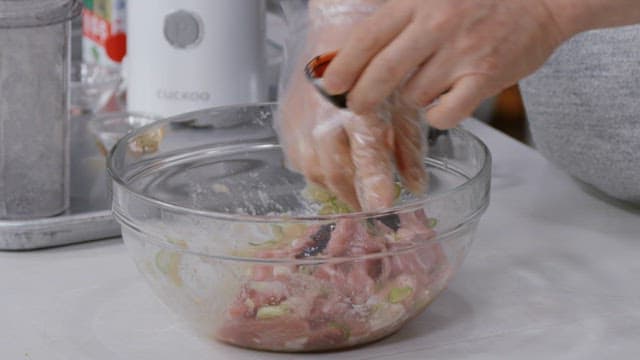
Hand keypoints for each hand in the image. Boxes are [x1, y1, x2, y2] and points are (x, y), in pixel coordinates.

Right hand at [277, 2, 427, 210]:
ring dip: (334, 186)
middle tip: (369, 208)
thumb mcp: (400, 101)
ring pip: (314, 169)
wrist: (337, 30)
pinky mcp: (287, 119)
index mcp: (358, 104)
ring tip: (352, 193)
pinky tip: (330, 172)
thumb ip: (408, 146)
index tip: (381, 204)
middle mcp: (325, 112)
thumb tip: (416, 185)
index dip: (374, 181)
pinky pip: (297, 159)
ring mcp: (302, 116)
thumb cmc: (373, 62)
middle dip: (354, 195)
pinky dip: (314, 172)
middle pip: (336, 169)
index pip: (366, 151)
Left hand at [322, 0, 566, 128]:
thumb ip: (400, 17)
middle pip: (383, 73)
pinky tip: (444, 103)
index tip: (331, 85)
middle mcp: (437, 24)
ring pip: (413, 96)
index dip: (344, 66)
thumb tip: (356, 51)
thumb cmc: (481, 2)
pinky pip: (445, 114)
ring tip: (421, 89)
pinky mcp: (486, 77)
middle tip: (357, 106)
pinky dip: (438, 116)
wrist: (545, 0)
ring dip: (409, 101)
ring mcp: (462, 52)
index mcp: (419, 1)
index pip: (368, 37)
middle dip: (362, 97)